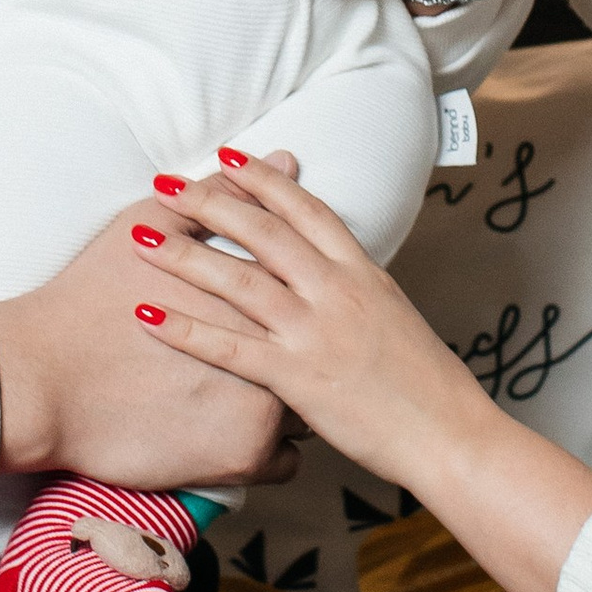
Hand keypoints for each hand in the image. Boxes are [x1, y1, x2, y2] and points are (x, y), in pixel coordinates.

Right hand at [0, 199, 297, 493]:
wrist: (43, 380)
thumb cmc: (89, 297)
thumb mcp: (150, 225)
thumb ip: (224, 195)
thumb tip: (283, 158)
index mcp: (259, 293)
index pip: (307, 295)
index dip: (293, 301)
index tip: (275, 310)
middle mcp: (275, 346)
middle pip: (319, 353)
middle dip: (304, 355)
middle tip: (279, 356)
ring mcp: (266, 407)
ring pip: (309, 413)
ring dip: (290, 408)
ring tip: (257, 400)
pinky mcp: (244, 458)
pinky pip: (285, 462)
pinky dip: (266, 452)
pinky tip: (240, 438)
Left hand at [137, 159, 591, 591]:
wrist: (450, 434)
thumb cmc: (429, 387)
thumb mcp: (396, 319)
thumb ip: (359, 291)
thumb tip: (339, 275)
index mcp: (363, 273)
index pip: (307, 209)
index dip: (265, 179)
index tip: (229, 157)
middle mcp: (337, 291)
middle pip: (264, 231)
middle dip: (210, 201)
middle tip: (166, 181)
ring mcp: (316, 332)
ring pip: (239, 280)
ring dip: (185, 253)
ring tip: (142, 233)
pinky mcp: (297, 377)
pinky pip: (229, 347)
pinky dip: (185, 328)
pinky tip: (146, 315)